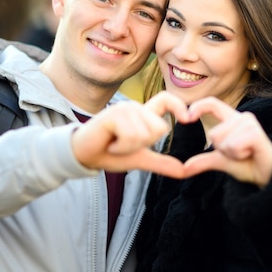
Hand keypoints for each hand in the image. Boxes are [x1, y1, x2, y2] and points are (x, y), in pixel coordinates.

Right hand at [71, 91, 189, 177]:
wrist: (83, 155)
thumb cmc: (109, 153)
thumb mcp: (140, 158)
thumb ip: (161, 162)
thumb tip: (185, 171)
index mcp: (144, 115)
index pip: (167, 99)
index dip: (179, 106)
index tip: (188, 119)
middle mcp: (136, 107)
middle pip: (161, 128)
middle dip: (144, 145)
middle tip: (125, 144)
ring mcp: (124, 108)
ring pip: (145, 135)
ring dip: (130, 148)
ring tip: (116, 144)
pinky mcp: (114, 114)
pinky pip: (131, 136)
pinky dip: (121, 147)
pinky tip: (110, 144)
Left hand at [184, 97, 271, 187]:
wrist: (270, 177)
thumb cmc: (249, 165)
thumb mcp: (223, 162)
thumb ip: (204, 161)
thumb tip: (184, 168)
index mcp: (233, 120)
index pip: (212, 104)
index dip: (198, 106)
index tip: (187, 118)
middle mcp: (242, 117)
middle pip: (213, 134)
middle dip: (222, 150)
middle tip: (239, 154)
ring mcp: (250, 123)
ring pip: (222, 141)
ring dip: (231, 154)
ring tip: (246, 154)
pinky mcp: (256, 133)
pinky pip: (233, 145)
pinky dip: (238, 155)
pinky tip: (250, 154)